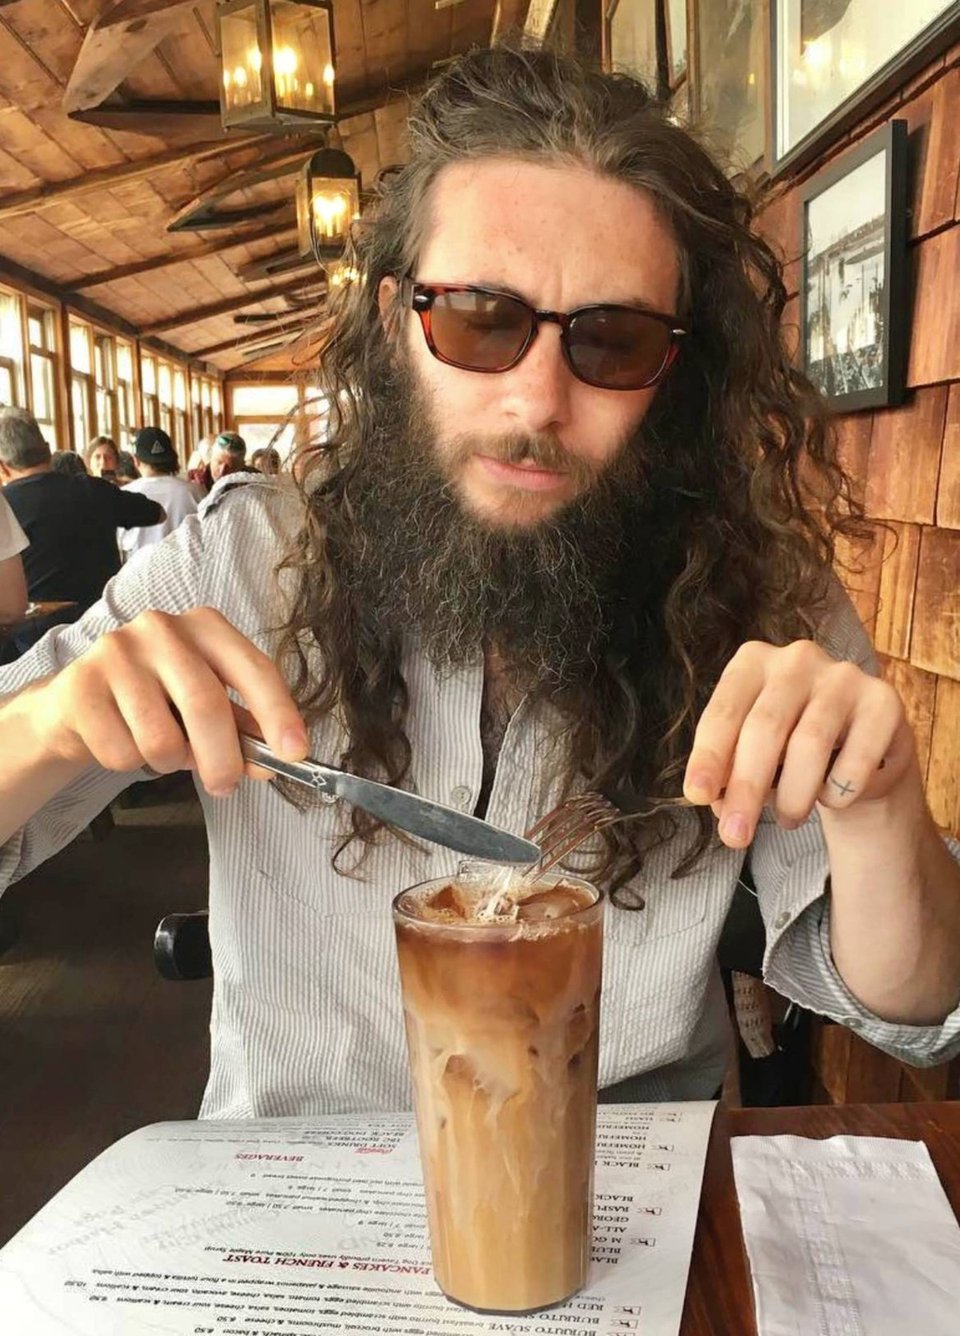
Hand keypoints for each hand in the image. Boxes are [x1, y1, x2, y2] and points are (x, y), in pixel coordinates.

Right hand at [31, 607, 307, 796]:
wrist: (80, 702)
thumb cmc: (157, 700)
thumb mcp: (206, 704)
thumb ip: (243, 730)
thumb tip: (273, 761)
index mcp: (206, 628)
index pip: (254, 668)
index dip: (278, 713)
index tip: (295, 752)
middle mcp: (162, 628)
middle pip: (206, 704)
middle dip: (223, 758)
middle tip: (225, 787)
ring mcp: (117, 652)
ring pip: (160, 738)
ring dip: (169, 763)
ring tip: (161, 749)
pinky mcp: (81, 685)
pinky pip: (121, 751)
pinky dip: (129, 763)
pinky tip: (124, 741)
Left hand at [682, 639, 917, 847]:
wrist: (860, 750)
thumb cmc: (789, 748)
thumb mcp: (750, 755)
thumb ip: (728, 773)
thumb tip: (717, 803)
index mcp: (752, 662)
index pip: (723, 711)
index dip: (709, 755)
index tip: (697, 796)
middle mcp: (797, 659)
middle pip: (765, 728)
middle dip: (746, 788)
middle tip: (735, 836)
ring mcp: (844, 676)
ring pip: (809, 744)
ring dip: (793, 796)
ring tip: (788, 820)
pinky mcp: (883, 702)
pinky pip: (855, 759)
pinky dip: (837, 791)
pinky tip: (831, 798)